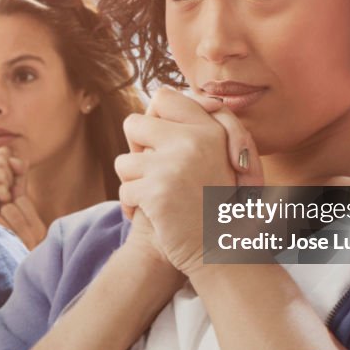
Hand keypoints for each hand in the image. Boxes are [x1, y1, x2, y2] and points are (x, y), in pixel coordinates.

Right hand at [0, 147, 20, 217]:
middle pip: (2, 160)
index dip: (12, 168)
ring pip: (2, 172)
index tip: (6, 184)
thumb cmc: (7, 206)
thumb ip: (19, 167)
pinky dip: (5, 198)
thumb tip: (13, 160)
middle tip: (2, 194)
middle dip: (10, 178)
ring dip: (7, 189)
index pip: (4, 152)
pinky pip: (1, 188)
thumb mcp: (17, 182)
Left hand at [115, 87, 261, 276]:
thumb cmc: (222, 205)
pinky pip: (124, 190)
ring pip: (123, 161)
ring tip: (155, 196)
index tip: (159, 139)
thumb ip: (199, 128)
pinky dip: (132, 207)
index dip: (154, 118)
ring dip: (133, 182)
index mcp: (210, 129)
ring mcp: (172, 166)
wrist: (225, 252)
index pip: (163, 97)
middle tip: (151, 170)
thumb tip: (158, 102)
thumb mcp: (225, 157)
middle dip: (136, 149)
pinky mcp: (156, 193)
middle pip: (133, 123)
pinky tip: (150, 216)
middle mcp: (192, 141)